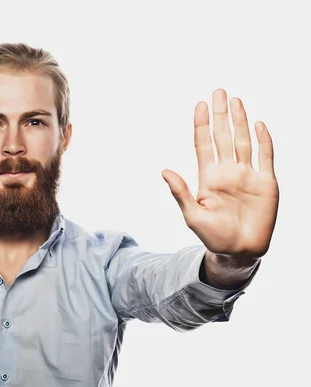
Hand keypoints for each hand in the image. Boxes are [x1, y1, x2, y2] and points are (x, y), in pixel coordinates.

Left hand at [162, 89, 278, 259]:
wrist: (238, 251)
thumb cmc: (213, 236)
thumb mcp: (192, 215)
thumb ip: (180, 192)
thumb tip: (164, 171)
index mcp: (209, 178)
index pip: (204, 145)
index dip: (202, 125)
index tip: (200, 105)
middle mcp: (227, 172)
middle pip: (223, 137)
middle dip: (220, 115)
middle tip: (218, 91)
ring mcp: (247, 175)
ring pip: (243, 142)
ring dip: (240, 121)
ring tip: (235, 100)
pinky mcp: (265, 183)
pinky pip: (265, 157)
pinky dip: (263, 140)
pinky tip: (258, 124)